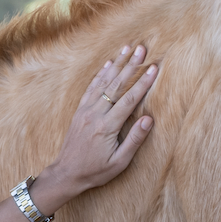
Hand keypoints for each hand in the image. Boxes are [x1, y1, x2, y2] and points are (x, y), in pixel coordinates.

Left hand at [33, 45, 160, 211]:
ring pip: (104, 82)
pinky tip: (109, 63)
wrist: (66, 173)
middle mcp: (95, 114)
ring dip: (117, 63)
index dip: (142, 83)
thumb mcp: (119, 162)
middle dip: (131, 65)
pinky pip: (92, 87)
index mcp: (107, 127)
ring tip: (129, 48)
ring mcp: (85, 110)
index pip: (129, 100)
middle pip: (116, 84)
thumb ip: (134, 140)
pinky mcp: (80, 110)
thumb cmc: (96, 171)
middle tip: (143, 49)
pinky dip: (101, 74)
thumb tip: (148, 119)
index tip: (154, 68)